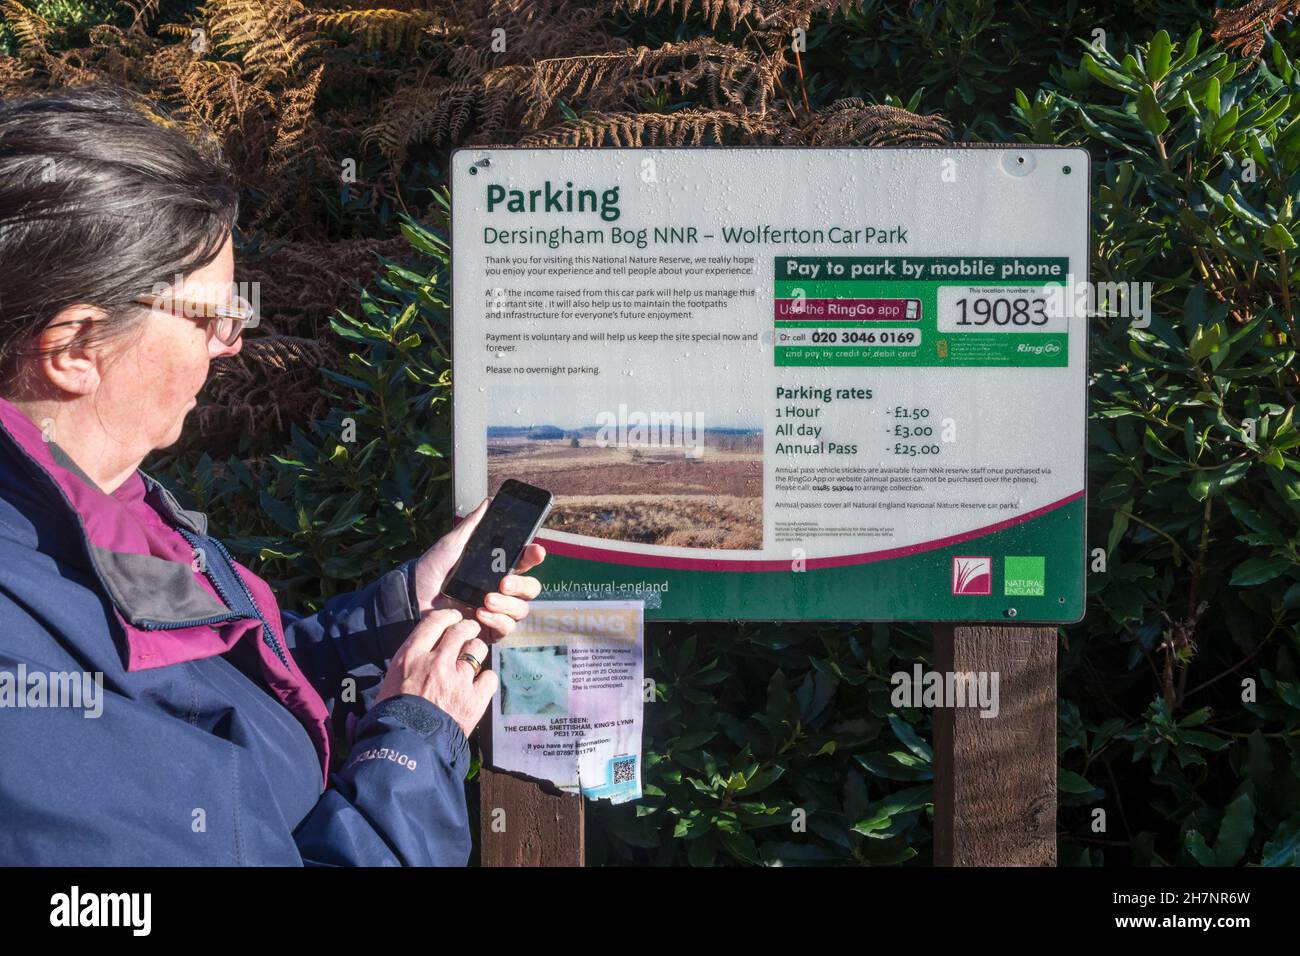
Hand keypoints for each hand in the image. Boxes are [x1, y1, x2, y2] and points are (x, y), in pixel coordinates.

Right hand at [375, 608, 497, 737]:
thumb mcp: (385, 688)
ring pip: (478, 649)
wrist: (405, 747)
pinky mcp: (475, 697)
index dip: (447, 616)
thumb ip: (399, 672)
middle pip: (461, 630)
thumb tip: (385, 687)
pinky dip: (485, 680)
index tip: (453, 617)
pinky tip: (480, 685)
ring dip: (477, 652)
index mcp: (411, 656)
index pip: (434, 622)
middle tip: (470, 631)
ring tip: (475, 657)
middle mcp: (437, 661)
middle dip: (467, 628)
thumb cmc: (389, 720)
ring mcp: (458, 678)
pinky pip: (489, 677)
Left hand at [411, 496, 545, 639]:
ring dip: (507, 605)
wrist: (413, 597)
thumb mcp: (452, 544)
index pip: (526, 561)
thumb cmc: (433, 569)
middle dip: (522, 585)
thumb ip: (472, 525)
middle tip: (504, 582)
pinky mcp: (488, 630)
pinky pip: (506, 629)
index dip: (534, 555)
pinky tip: (480, 614)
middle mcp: (502, 590)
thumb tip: (489, 502)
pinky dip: (497, 621)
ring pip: (521, 610)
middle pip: (531, 588)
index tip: (535, 551)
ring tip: (486, 600)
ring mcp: (497, 611)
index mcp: (498, 567)